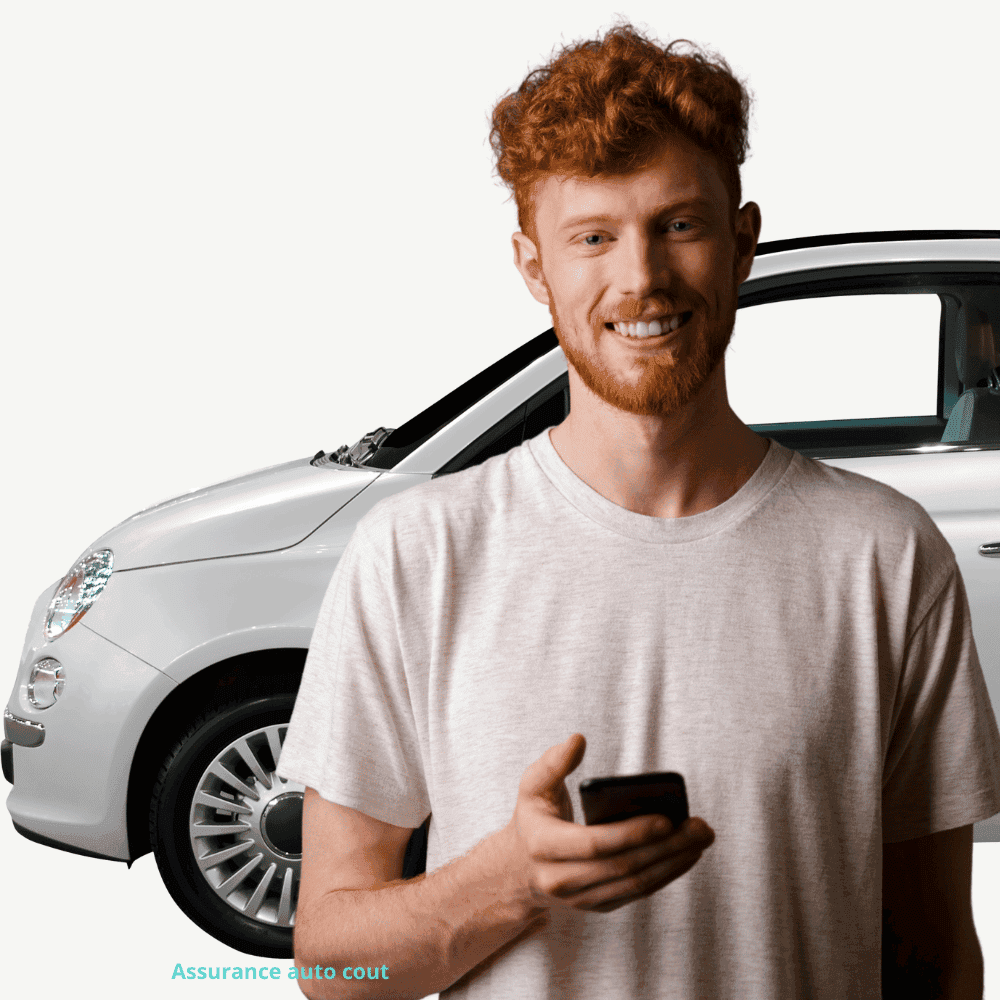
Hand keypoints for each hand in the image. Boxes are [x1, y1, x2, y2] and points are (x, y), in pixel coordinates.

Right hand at [500, 734, 714, 914]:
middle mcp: (561, 880)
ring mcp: (581, 898)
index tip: (666, 819)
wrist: (518, 869)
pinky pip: (637, 892)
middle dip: (666, 848)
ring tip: (700, 839)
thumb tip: (578, 740)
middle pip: (623, 867)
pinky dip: (665, 875)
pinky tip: (686, 855)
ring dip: (673, 863)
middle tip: (699, 827)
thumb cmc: (534, 819)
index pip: (594, 844)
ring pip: (635, 884)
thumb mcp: (532, 787)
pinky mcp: (598, 905)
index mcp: (544, 846)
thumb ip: (553, 762)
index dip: (631, 834)